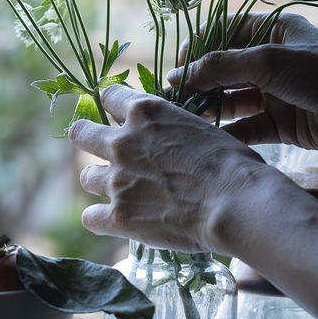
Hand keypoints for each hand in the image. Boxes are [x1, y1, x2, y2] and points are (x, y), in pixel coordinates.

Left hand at [68, 84, 271, 253]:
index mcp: (145, 113)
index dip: (113, 107)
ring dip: (101, 183)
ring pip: (86, 177)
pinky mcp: (118, 216)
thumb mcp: (200, 129)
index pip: (109, 97)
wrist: (237, 204)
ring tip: (123, 192)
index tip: (119, 118)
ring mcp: (117, 180)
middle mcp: (122, 143)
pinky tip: (115, 221)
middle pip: (80, 134)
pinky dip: (100, 220)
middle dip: (87, 140)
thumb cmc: (233, 165)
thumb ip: (171, 130)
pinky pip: (89, 217)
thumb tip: (166, 139)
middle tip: (103, 153)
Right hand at [166, 13, 317, 152]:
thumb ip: (220, 67)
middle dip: (198, 84)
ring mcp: (276, 93)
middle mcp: (271, 61)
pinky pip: (246, 128)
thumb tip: (176, 76)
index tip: (177, 70)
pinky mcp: (281, 124)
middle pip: (222, 70)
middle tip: (175, 100)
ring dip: (209, 110)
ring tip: (188, 119)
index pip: (222, 33)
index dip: (197, 48)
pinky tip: (211, 139)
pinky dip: (229, 133)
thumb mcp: (269, 61)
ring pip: (231, 101)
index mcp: (272, 32)